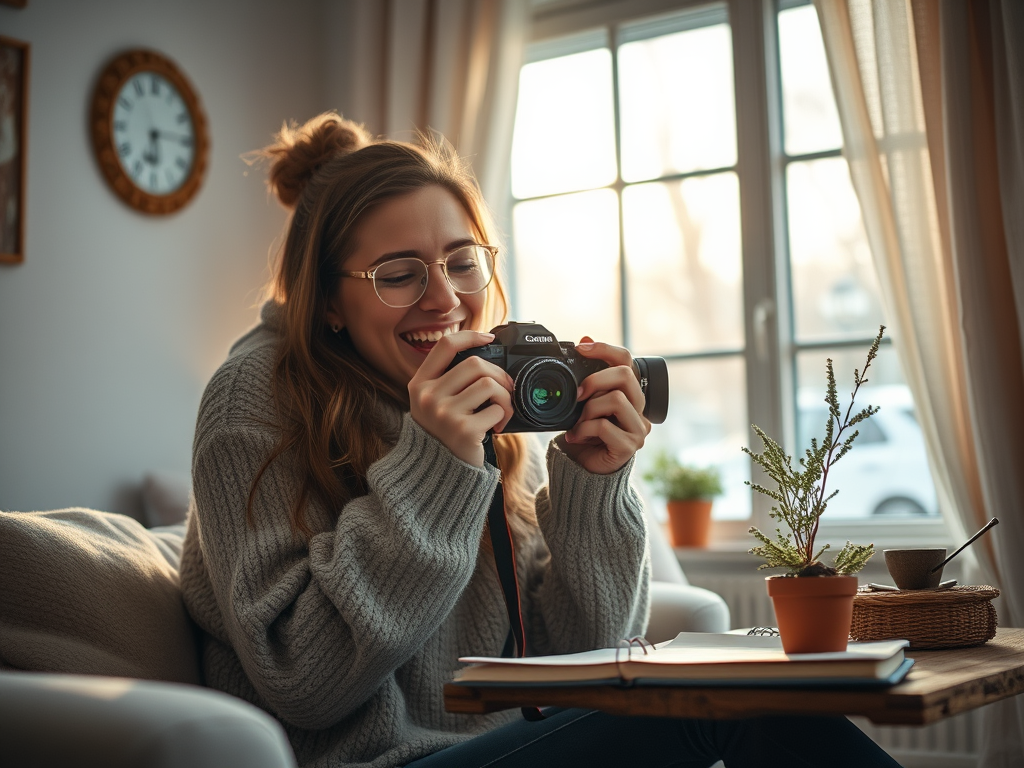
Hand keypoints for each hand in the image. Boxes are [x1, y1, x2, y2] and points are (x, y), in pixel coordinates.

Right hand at [408, 331, 514, 465]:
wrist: (440, 471)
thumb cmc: (444, 432)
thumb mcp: (434, 402)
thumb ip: (450, 378)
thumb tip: (485, 352)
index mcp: (420, 384)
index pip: (445, 346)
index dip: (470, 336)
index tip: (489, 338)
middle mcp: (427, 396)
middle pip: (474, 364)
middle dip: (498, 374)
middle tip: (505, 389)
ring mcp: (444, 413)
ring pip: (488, 384)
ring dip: (504, 396)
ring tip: (501, 410)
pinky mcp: (463, 429)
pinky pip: (496, 409)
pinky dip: (503, 416)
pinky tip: (496, 427)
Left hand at [559, 336, 650, 473]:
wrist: (582, 470)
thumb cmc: (585, 435)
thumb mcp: (582, 402)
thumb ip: (588, 378)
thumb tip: (585, 340)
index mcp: (629, 393)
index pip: (627, 360)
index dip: (605, 349)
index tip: (581, 347)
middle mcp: (639, 408)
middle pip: (625, 376)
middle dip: (595, 380)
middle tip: (578, 394)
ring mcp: (638, 428)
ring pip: (616, 399)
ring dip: (589, 409)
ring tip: (578, 423)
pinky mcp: (629, 446)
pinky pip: (604, 426)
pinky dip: (584, 429)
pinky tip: (577, 436)